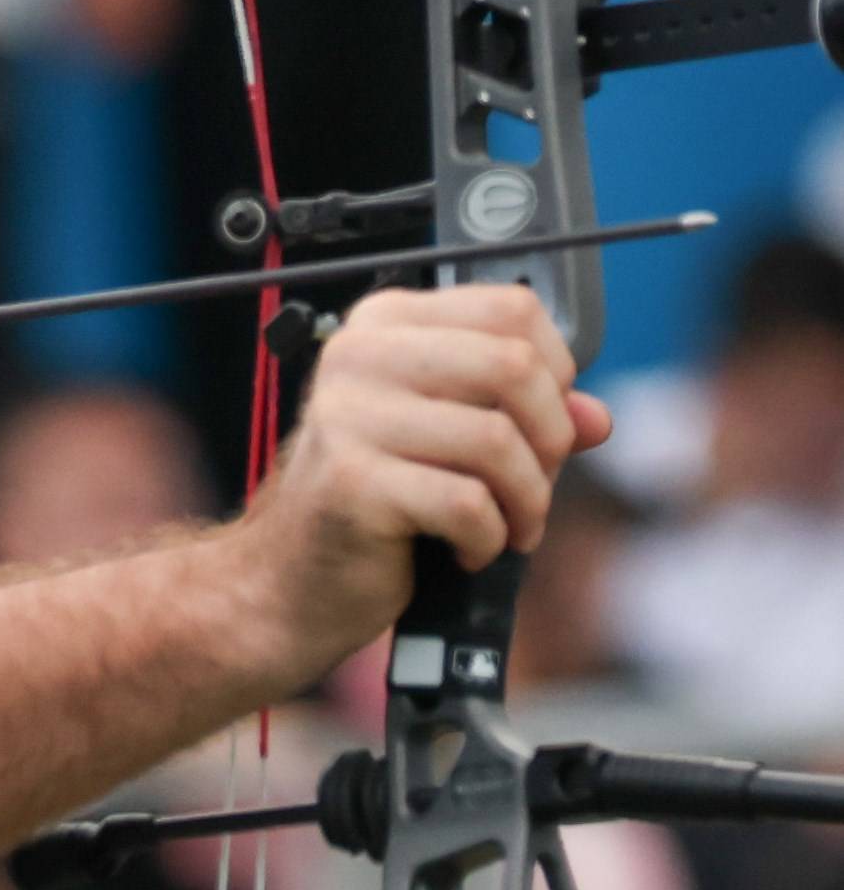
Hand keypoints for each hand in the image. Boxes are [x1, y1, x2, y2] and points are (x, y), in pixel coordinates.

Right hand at [229, 281, 608, 689]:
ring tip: (510, 526)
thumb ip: (524, 419)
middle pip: (514, 367)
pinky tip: (467, 549)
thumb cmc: (376, 503)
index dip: (555, 371)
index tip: (540, 424)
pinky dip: (488, 539)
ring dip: (527, 500)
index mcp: (384, 325)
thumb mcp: (453, 443)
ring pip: (497, 440)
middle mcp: (358, 356)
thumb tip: (597, 418)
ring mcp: (347, 417)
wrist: (292, 579)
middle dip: (550, 440)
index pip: (511, 310)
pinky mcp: (350, 482)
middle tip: (535, 485)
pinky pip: (467, 503)